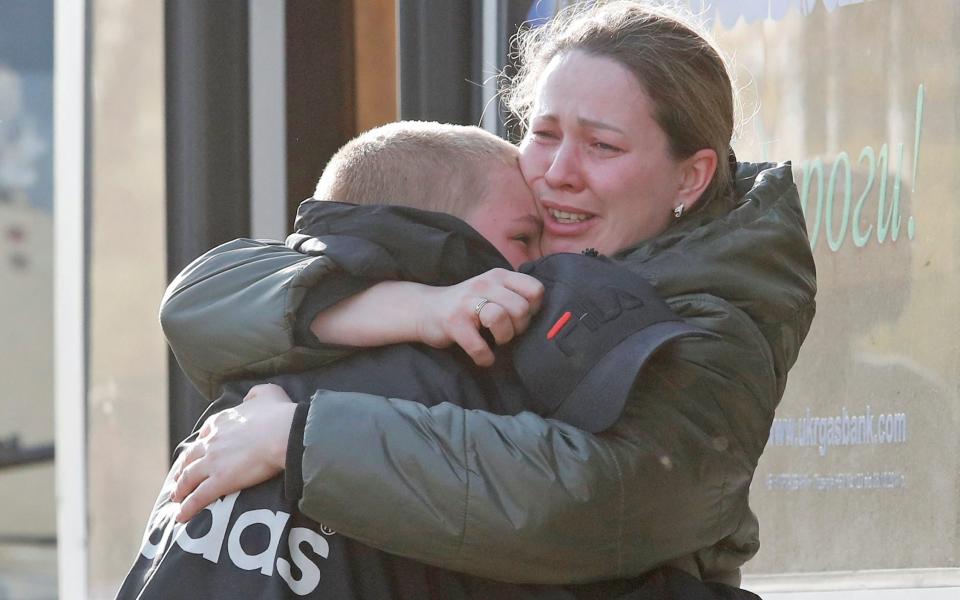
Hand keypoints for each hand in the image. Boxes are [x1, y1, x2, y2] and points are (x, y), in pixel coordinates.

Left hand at [169, 384, 296, 522]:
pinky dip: (188, 507)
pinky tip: (181, 516)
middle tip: (178, 479)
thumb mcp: (266, 393)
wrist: (284, 433)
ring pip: (189, 478)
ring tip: (176, 498)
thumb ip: (254, 394)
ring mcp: (213, 461)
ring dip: (180, 489)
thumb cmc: (279, 413)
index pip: (203, 435)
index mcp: (220, 421)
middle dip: (182, 469)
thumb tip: (249, 398)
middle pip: (190, 457)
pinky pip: (199, 497)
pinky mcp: (220, 480)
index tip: (195, 454)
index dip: (198, 447)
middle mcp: (211, 440)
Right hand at [416, 268, 543, 366]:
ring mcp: (467, 302)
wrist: (424, 310)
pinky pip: (480, 346)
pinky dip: (485, 357)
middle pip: (521, 309)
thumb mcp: (492, 291)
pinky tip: (483, 357)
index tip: (519, 318)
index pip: (535, 290)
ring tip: (496, 341)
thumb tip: (544, 318)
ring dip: (504, 339)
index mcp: (499, 276)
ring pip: (502, 319)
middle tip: (506, 333)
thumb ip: (514, 296)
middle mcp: (484, 284)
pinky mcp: (454, 322)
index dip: (533, 310)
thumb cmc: (466, 305)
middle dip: (518, 328)